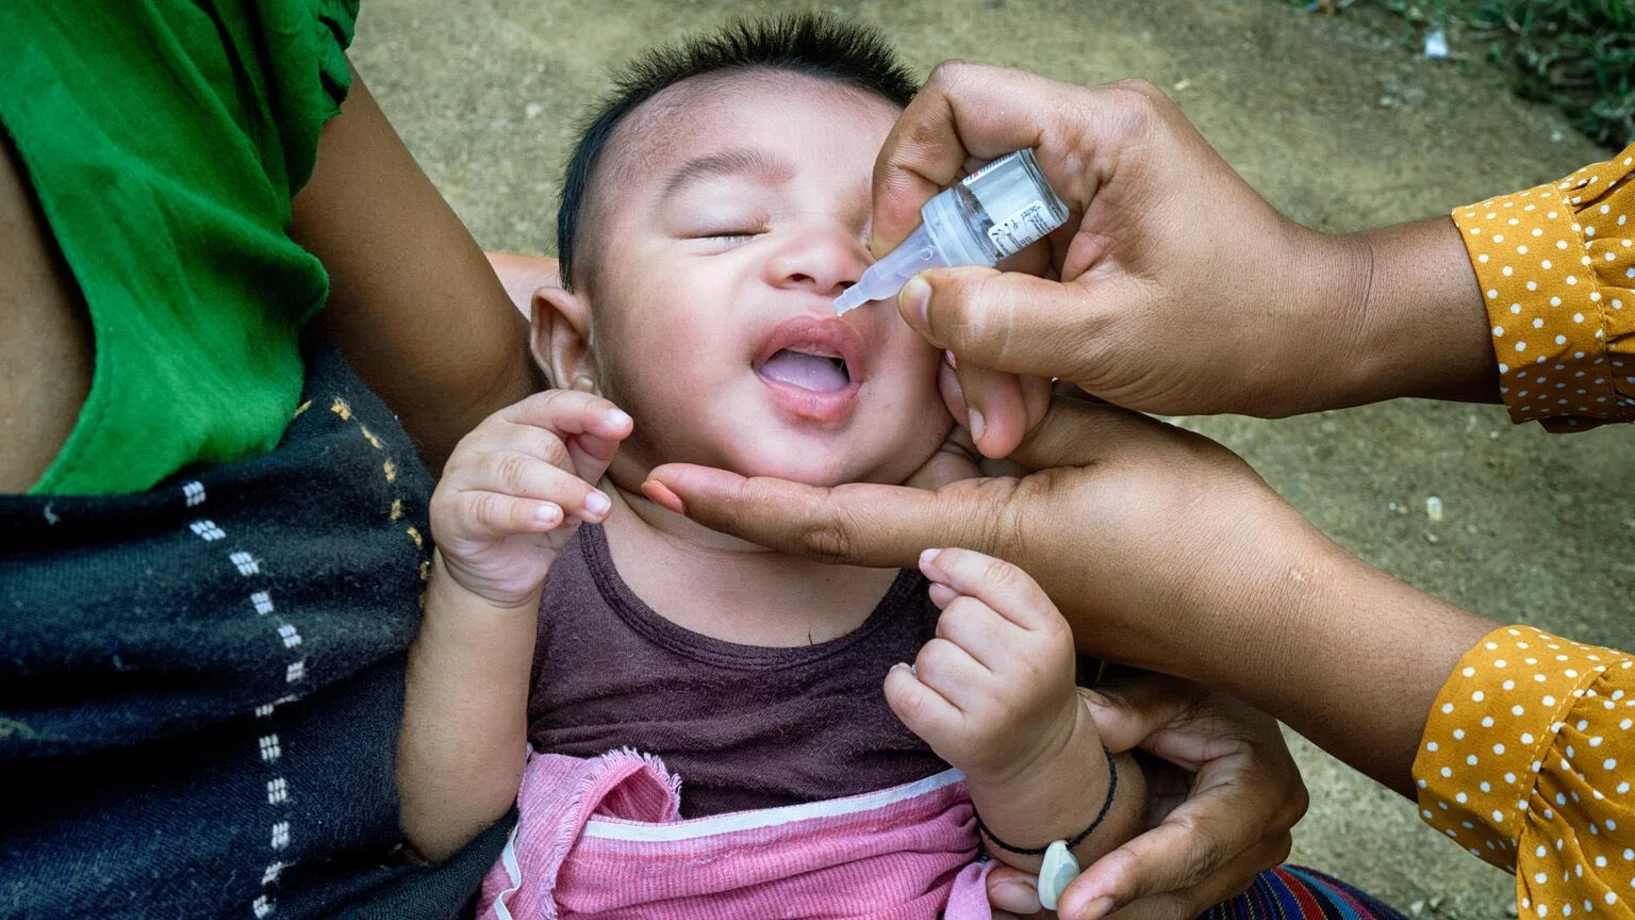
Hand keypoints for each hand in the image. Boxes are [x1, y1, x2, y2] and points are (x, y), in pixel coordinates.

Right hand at [430, 390, 631, 606]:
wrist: (498, 571)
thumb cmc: (538, 516)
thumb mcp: (574, 481)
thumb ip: (593, 449)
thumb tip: (618, 425)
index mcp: (514, 422)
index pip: (551, 404)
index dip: (588, 411)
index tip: (624, 424)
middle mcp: (482, 439)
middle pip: (539, 443)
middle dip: (577, 477)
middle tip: (601, 508)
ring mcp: (461, 473)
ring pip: (516, 472)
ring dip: (562, 493)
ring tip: (591, 514)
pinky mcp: (449, 510)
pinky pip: (489, 508)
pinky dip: (523, 513)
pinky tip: (550, 519)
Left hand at [645, 394, 1310, 678]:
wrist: (1270, 612)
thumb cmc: (1198, 531)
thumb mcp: (1102, 436)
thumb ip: (1011, 392)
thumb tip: (942, 341)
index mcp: (975, 537)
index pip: (830, 521)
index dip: (742, 505)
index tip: (668, 485)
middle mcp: (969, 570)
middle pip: (845, 526)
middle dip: (762, 499)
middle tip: (682, 464)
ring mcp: (998, 578)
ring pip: (903, 515)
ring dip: (853, 479)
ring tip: (819, 427)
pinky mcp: (1030, 571)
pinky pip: (951, 518)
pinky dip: (918, 477)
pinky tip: (925, 430)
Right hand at [867, 61, 1493, 454]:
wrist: (1314, 341)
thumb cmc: (1238, 328)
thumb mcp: (1105, 341)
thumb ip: (998, 322)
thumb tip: (913, 300)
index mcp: (1101, 135)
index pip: (958, 101)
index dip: (905, 170)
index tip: (898, 254)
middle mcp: (1090, 142)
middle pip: (961, 189)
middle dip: (949, 290)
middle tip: (953, 372)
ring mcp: (1088, 186)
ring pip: (984, 246)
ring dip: (978, 331)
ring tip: (997, 415)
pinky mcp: (1089, 228)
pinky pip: (1015, 271)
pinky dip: (1007, 335)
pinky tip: (1018, 399)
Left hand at [885, 548, 1081, 787]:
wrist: (1041, 756)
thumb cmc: (1027, 680)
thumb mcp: (1029, 631)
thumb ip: (988, 591)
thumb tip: (933, 564)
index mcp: (1052, 634)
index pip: (999, 578)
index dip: (957, 562)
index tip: (931, 562)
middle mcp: (1028, 670)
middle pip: (956, 614)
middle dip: (951, 625)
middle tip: (971, 652)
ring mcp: (996, 708)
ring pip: (929, 654)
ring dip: (932, 661)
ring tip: (957, 680)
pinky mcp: (963, 739)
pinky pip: (905, 692)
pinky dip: (899, 683)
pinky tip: (914, 684)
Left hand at [987, 674, 1305, 919]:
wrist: (1221, 698)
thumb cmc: (1196, 683)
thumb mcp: (1168, 682)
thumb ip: (1129, 706)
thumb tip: (1087, 726)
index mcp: (1260, 788)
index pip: (1193, 845)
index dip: (1132, 876)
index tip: (1072, 904)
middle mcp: (1258, 839)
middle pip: (1174, 896)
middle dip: (1098, 909)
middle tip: (1013, 899)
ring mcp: (1231, 864)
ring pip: (1157, 910)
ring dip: (1089, 912)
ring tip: (1009, 899)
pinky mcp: (1197, 874)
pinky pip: (1147, 903)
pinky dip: (1095, 904)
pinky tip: (1032, 896)